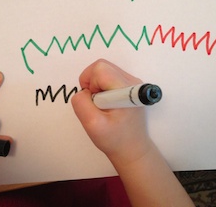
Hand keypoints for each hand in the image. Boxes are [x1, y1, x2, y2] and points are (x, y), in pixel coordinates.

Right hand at [72, 60, 193, 206]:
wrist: (133, 150)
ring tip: (101, 104)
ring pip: (105, 70)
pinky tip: (107, 103)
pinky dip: (102, 87)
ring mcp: (133, 83)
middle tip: (95, 102)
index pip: (100, 69)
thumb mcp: (92, 125)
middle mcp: (132, 81)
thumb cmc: (114, 139)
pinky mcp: (130, 87)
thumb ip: (82, 104)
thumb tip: (84, 91)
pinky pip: (110, 77)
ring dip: (97, 85)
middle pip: (102, 66)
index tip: (93, 101)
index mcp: (126, 89)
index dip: (90, 82)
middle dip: (92, 82)